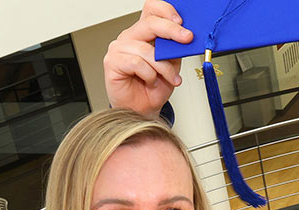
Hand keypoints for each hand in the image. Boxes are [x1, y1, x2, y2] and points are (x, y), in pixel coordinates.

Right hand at [104, 0, 190, 115]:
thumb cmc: (154, 86)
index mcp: (144, 31)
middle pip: (150, 22)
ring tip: (170, 78)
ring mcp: (119, 47)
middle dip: (172, 31)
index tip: (182, 23)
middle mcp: (131, 36)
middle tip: (186, 39)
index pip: (152, 8)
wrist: (142, 109)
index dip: (166, 10)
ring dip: (163, 66)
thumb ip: (175, 47)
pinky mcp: (112, 61)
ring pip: (147, 49)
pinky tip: (151, 81)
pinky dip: (149, 74)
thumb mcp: (172, 62)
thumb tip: (186, 36)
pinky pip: (137, 63)